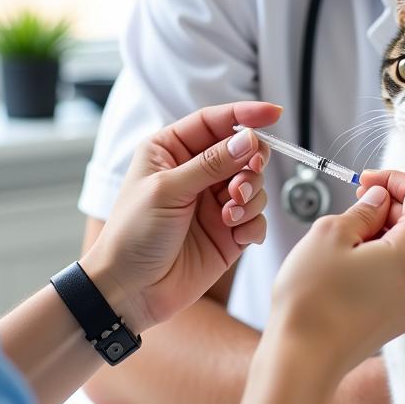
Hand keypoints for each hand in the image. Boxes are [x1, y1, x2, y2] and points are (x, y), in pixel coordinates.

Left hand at [84, 102, 280, 331]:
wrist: (130, 290)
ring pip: (254, 184)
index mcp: (171, 150)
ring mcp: (213, 203)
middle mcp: (195, 173)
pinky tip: (236, 234)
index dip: (245, 115)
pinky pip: (256, 218)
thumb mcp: (168, 190)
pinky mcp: (227, 232)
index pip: (214, 122)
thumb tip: (248, 140)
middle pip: (242, 151)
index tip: (274, 113)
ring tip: (230, 215)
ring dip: (250, 196)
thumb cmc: (132, 235)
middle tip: (241, 183)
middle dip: (250, 164)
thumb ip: (211, 163)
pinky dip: (252, 224)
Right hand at [267, 169, 404, 390]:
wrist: (302, 360)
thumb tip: (379, 199)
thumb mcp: (330, 234)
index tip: (368, 180)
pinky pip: (403, 276)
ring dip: (390, 231)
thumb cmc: (310, 300)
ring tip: (350, 236)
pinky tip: (352, 265)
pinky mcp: (399, 318)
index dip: (396, 178)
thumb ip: (364, 209)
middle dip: (394, 204)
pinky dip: (386, 259)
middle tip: (359, 202)